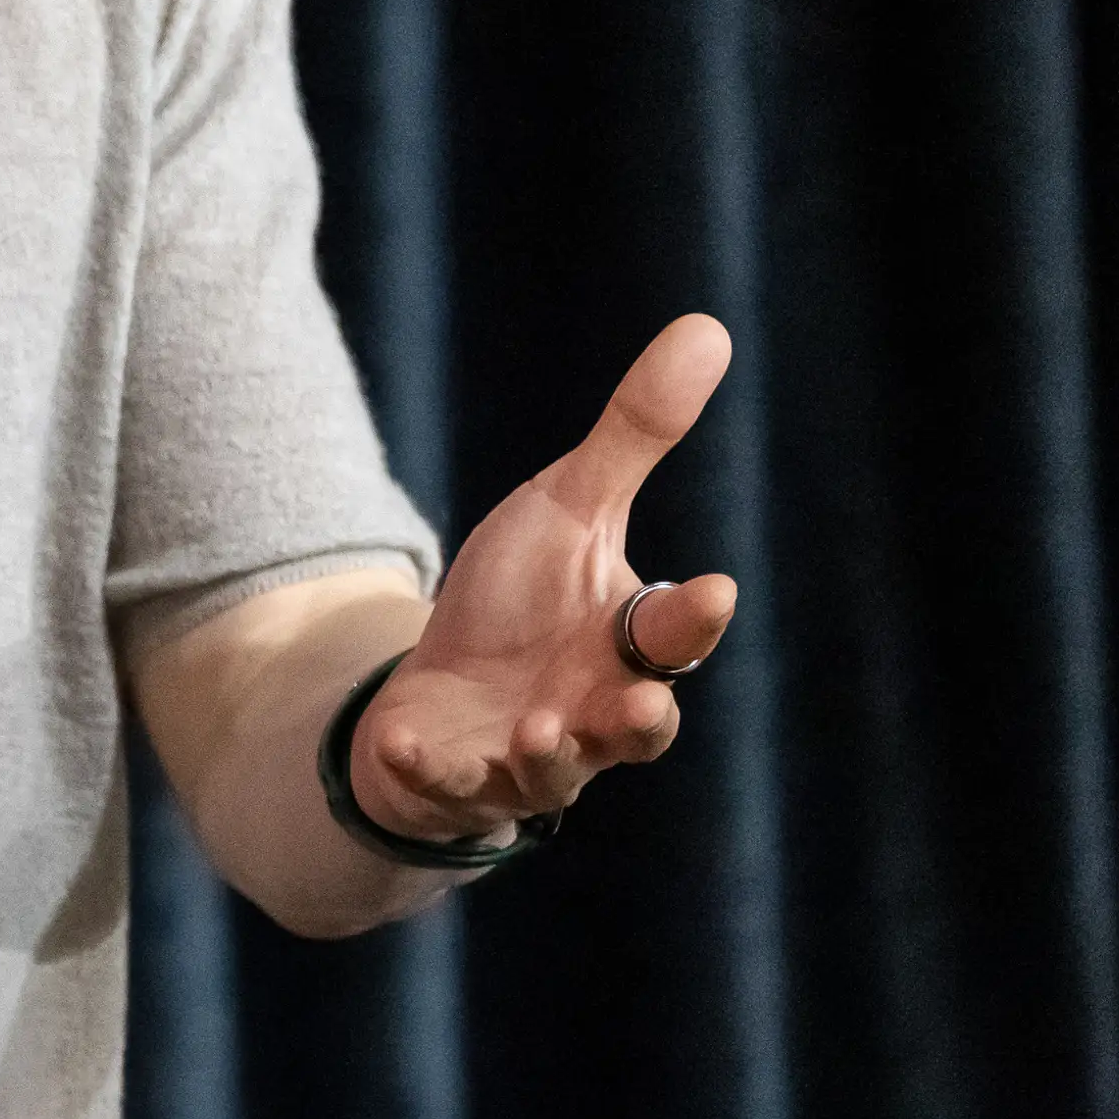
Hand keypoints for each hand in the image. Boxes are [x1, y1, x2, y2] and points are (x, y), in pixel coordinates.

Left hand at [353, 315, 739, 842]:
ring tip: (536, 725)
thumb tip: (708, 328)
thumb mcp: (570, 507)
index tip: (713, 589)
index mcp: (627, 644)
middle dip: (638, 722)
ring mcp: (526, 759)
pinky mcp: (457, 783)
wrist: (442, 688)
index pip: (674, 637)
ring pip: (553, 777)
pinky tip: (406, 744)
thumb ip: (635, 435)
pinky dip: (429, 771)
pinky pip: (448, 790)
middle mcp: (591, 713)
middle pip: (636, 730)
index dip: (692, 618)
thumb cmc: (523, 599)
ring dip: (548, 755)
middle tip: (635, 706)